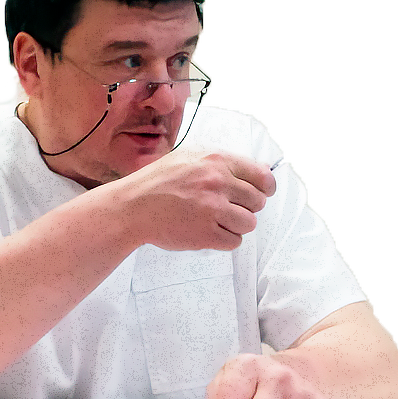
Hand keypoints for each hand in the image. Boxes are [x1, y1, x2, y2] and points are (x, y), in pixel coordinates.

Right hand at [119, 150, 275, 251]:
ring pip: (249, 223)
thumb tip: (262, 171)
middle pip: (258, 202)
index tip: (260, 194)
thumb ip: (224, 162)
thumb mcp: (190, 157)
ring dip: (235, 225)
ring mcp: (213, 209)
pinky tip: (206, 231)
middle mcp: (218, 182)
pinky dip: (223, 239)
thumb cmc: (158, 182)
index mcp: (217, 160)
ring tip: (214, 220)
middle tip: (225, 208)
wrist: (133, 207)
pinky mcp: (206, 233)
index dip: (264, 188)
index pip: (262, 176)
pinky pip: (234, 241)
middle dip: (245, 207)